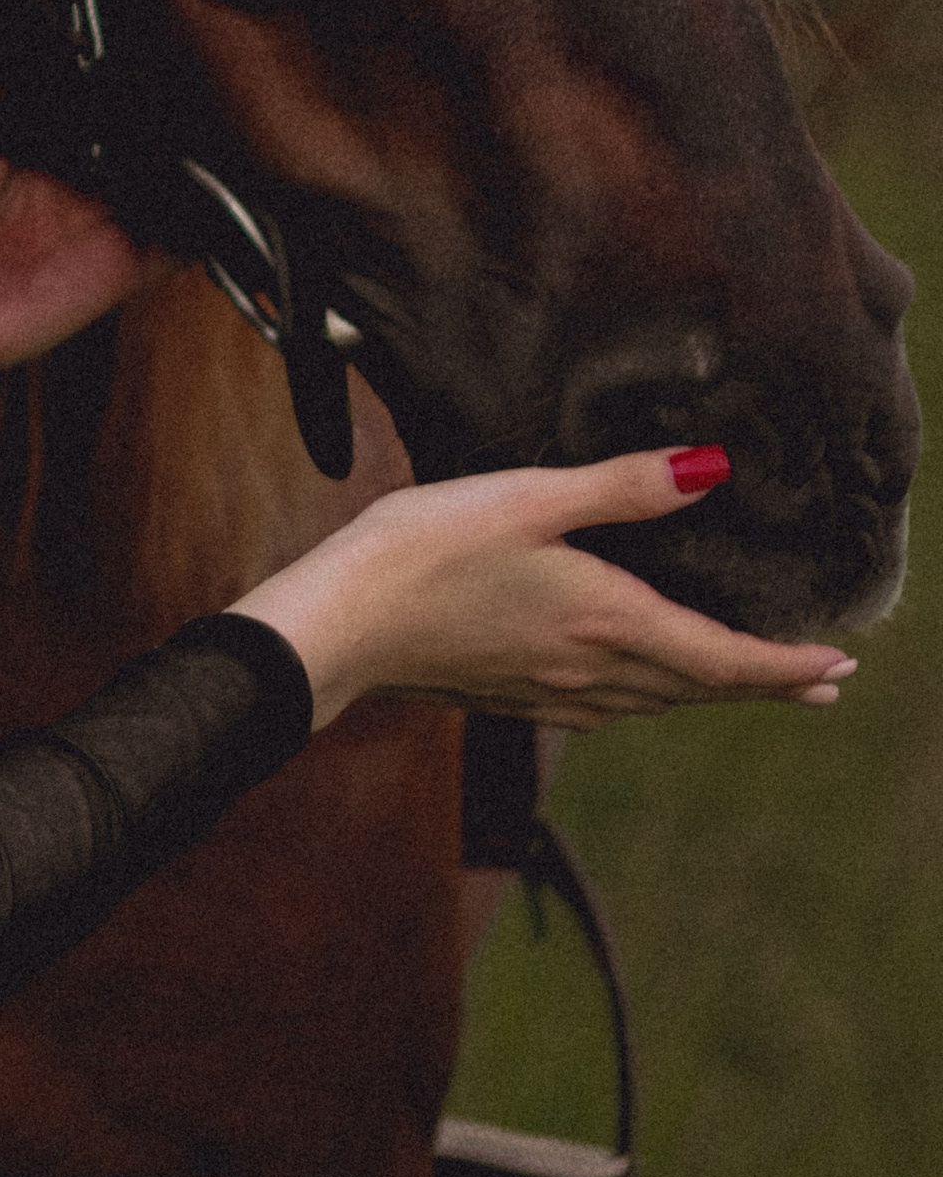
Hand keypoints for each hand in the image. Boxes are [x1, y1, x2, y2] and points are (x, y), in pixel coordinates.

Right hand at [234, 448, 858, 731]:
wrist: (338, 626)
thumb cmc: (426, 552)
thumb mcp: (527, 497)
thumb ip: (621, 486)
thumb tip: (712, 470)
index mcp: (608, 623)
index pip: (723, 659)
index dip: (786, 666)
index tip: (839, 667)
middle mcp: (591, 672)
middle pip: (699, 688)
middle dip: (763, 684)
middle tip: (819, 685)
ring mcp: (549, 693)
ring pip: (655, 701)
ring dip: (707, 691)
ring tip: (740, 680)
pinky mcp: (511, 695)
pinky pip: (607, 706)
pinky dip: (648, 693)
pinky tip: (632, 684)